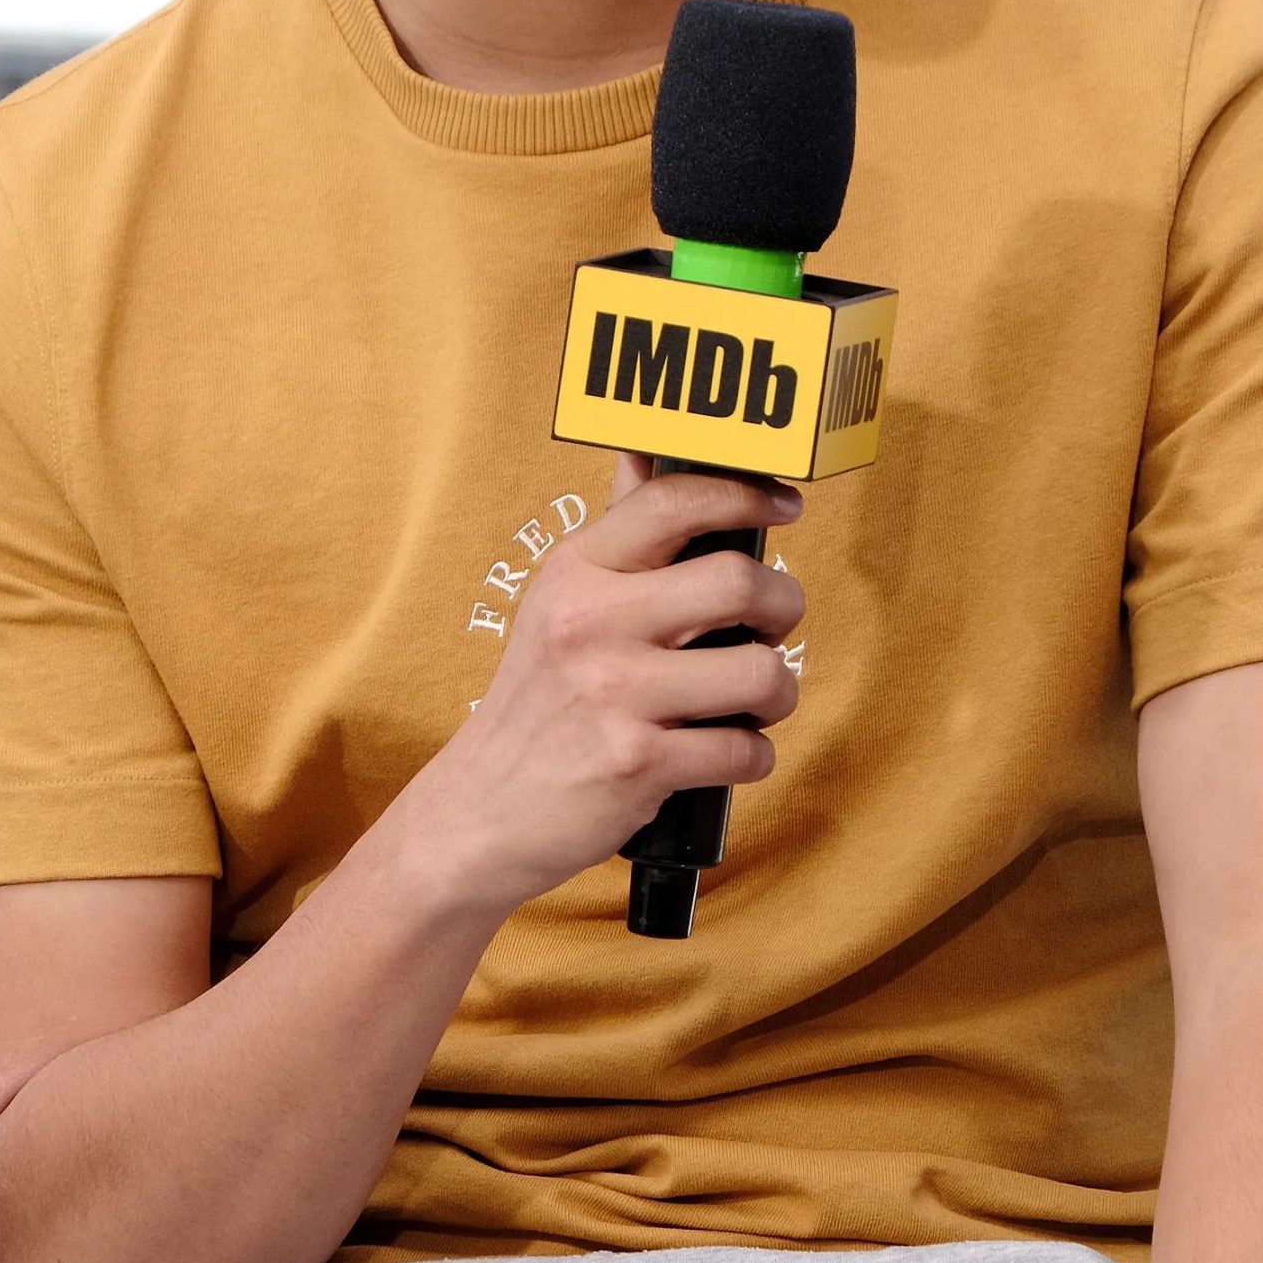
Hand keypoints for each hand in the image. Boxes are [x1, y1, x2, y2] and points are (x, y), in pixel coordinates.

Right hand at [389, 460, 804, 916]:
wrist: (479, 809)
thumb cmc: (538, 702)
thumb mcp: (558, 604)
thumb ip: (616, 535)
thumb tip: (645, 453)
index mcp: (576, 572)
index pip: (673, 502)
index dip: (745, 495)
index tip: (783, 505)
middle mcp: (592, 623)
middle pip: (738, 582)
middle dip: (783, 604)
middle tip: (774, 623)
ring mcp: (615, 694)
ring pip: (759, 672)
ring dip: (777, 691)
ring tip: (754, 700)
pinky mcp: (637, 763)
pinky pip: (745, 750)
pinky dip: (752, 756)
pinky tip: (725, 752)